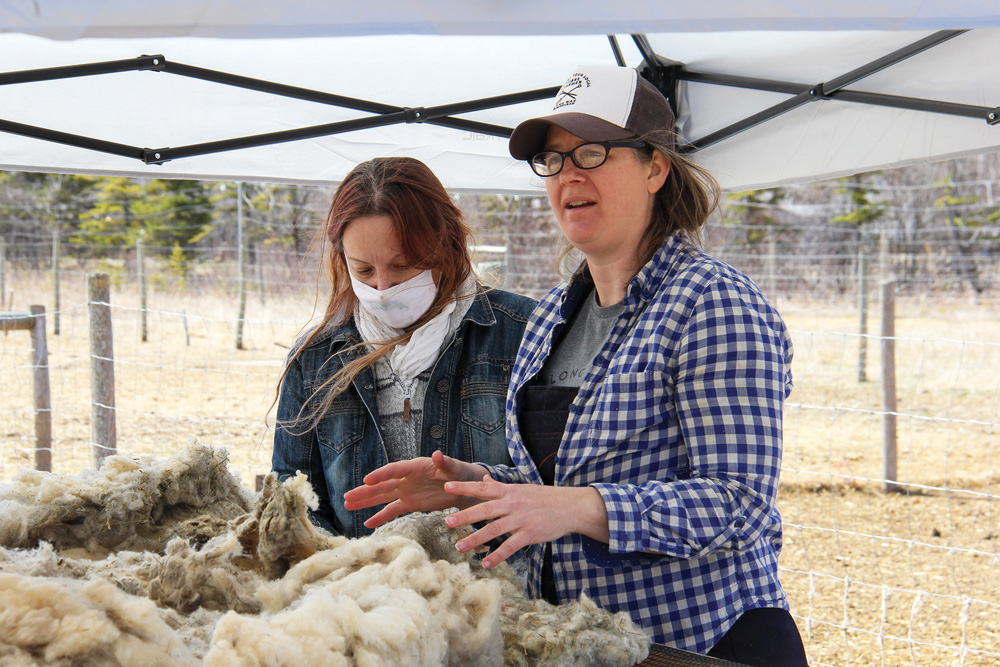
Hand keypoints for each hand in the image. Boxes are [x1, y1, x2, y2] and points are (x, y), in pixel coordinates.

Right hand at [343, 450, 485, 527]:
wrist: (463, 486)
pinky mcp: (410, 503)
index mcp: (416, 467)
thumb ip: (446, 463)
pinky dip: (380, 517)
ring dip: (366, 501)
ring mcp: (406, 491)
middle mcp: (407, 478)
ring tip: (347, 505)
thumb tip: (438, 454)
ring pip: (382, 497)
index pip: (395, 470)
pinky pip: (393, 510)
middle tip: (347, 497)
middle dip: (365, 491)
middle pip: (382, 485)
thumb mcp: (455, 468)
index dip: (381, 475)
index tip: (367, 480)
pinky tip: (367, 524)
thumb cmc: (459, 473)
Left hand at [441, 476, 608, 568]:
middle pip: (485, 509)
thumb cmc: (543, 498)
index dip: (465, 487)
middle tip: (448, 522)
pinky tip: (486, 563)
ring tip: (460, 547)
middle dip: (465, 516)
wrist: (570, 506)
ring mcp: (521, 520)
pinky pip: (511, 546)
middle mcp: (513, 504)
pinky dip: (498, 555)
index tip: (446, 487)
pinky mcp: (530, 534)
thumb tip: (485, 479)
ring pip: (495, 530)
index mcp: (509, 491)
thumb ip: (501, 486)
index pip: (483, 488)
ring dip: (476, 539)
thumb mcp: (521, 489)